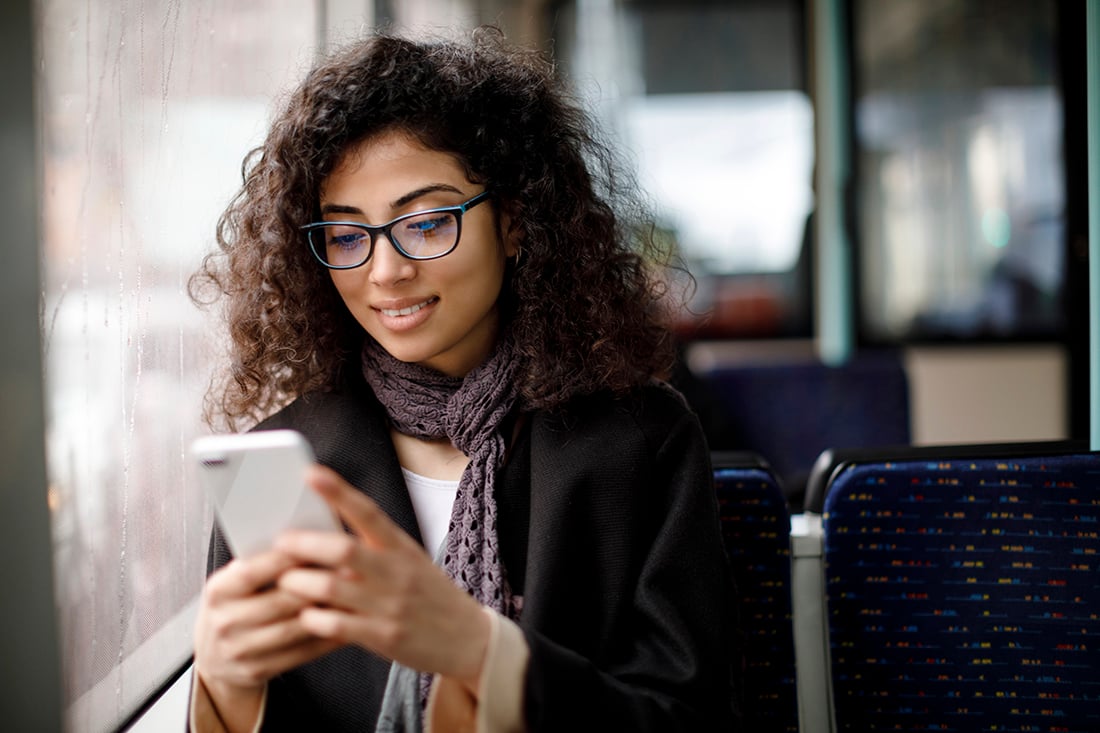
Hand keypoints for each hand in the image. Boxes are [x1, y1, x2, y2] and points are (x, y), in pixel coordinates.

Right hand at [193, 549, 340, 728]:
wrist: (215, 657)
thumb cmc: (231, 608)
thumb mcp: (232, 583)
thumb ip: (258, 564)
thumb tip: (301, 540)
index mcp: (217, 592)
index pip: (252, 572)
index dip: (285, 559)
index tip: (316, 544)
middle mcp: (224, 622)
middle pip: (279, 602)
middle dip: (317, 585)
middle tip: (348, 570)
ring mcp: (240, 650)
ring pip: (293, 629)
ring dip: (327, 612)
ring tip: (353, 595)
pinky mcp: (258, 670)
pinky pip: (300, 653)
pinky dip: (326, 638)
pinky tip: (345, 624)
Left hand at [275, 465, 491, 692]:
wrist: (469, 638)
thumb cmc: (430, 596)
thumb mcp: (410, 562)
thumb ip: (375, 548)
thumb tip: (325, 533)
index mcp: (401, 547)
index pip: (367, 512)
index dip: (338, 491)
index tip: (311, 473)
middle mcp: (396, 572)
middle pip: (342, 549)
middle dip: (303, 544)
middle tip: (280, 542)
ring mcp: (390, 605)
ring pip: (330, 587)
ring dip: (298, 583)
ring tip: (284, 581)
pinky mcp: (384, 637)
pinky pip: (336, 626)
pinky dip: (313, 619)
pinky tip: (306, 616)